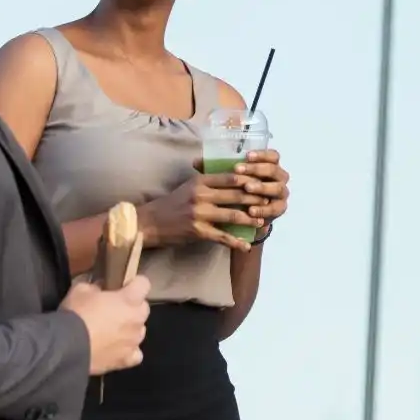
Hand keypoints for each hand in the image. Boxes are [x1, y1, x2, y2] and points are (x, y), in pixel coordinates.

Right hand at [61, 276, 149, 375]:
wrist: (67, 347)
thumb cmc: (77, 314)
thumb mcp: (81, 289)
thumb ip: (95, 286)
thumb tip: (99, 290)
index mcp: (130, 299)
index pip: (144, 284)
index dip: (133, 283)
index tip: (122, 286)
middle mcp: (137, 319)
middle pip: (143, 308)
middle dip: (132, 307)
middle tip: (114, 309)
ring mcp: (133, 341)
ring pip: (139, 331)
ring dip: (130, 329)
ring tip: (112, 331)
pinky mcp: (126, 360)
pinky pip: (135, 354)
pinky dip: (128, 351)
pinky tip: (117, 349)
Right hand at [139, 171, 262, 252]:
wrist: (151, 222)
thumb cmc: (173, 202)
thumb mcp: (189, 185)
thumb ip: (209, 179)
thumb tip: (234, 175)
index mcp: (201, 181)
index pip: (231, 177)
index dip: (250, 180)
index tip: (263, 183)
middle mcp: (201, 195)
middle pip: (236, 194)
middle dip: (255, 199)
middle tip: (269, 202)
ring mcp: (200, 213)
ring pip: (233, 215)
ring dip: (250, 219)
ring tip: (262, 222)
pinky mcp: (198, 231)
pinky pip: (222, 236)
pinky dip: (236, 242)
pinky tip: (246, 245)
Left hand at [227, 150, 288, 230]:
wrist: (247, 213)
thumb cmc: (239, 189)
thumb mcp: (232, 176)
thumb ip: (221, 167)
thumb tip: (198, 160)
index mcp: (272, 165)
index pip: (273, 156)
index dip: (261, 154)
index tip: (246, 155)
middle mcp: (280, 178)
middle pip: (274, 170)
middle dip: (257, 169)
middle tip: (238, 170)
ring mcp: (282, 194)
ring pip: (278, 188)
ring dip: (262, 187)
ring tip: (247, 188)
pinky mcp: (280, 209)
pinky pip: (274, 209)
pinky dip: (263, 209)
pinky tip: (250, 210)